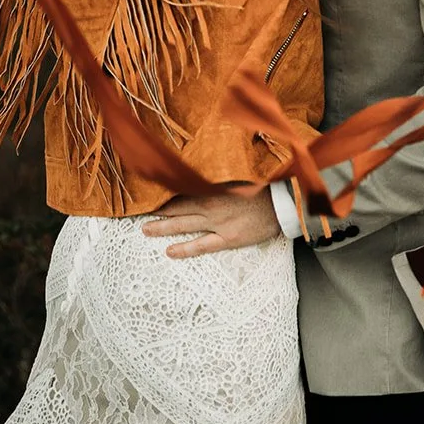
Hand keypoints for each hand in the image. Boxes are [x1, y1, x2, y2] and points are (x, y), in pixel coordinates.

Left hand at [142, 189, 281, 258]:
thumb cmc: (264, 186)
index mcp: (214, 186)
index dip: (166, 192)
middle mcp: (211, 204)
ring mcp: (218, 222)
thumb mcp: (239, 175)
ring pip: (184, 224)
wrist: (283, 202)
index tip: (151, 193)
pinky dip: (185, 248)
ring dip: (163, 227)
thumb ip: (219, 176)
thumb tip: (202, 172)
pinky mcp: (228, 238)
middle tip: (140, 213)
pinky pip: (201, 245)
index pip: (183, 189)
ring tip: (146, 230)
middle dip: (158, 210)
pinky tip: (169, 251)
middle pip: (178, 207)